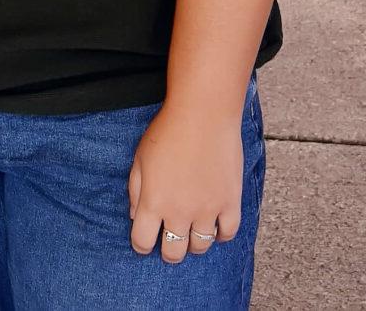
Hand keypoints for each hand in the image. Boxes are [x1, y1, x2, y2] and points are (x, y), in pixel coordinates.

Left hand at [127, 100, 242, 264]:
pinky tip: (214, 228)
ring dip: (193, 244)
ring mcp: (207, 210)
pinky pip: (227, 233)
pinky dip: (220, 235)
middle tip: (169, 244)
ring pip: (200, 246)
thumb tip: (135, 216)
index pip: (142, 241)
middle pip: (173, 252)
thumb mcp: (139, 159)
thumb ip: (135, 191)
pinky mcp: (230, 202)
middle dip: (168, 252)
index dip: (141, 245)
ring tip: (191, 234)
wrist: (203, 115)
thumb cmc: (167, 131)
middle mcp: (179, 212)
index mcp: (152, 202)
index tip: (144, 242)